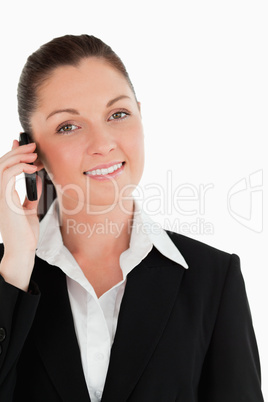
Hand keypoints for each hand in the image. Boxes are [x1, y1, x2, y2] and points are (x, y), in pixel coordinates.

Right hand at [0, 139, 42, 289]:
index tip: (23, 144)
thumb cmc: (25, 233)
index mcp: (4, 194)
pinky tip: (32, 168)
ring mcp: (0, 196)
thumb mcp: (30, 209)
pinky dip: (20, 168)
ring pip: (3, 166)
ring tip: (34, 154)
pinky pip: (7, 176)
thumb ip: (31, 194)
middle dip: (18, 151)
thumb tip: (37, 179)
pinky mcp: (4, 199)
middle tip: (33, 145)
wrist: (23, 249)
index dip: (12, 153)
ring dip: (19, 156)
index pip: (4, 168)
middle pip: (2, 163)